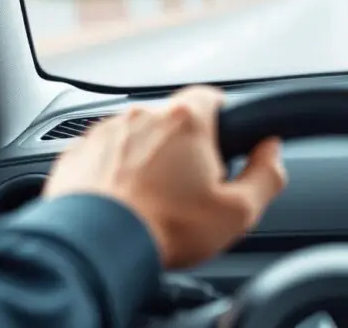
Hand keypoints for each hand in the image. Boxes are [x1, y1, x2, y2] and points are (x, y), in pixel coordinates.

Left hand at [42, 85, 286, 268]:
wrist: (95, 249)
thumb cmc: (165, 228)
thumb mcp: (238, 212)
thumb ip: (266, 175)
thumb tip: (271, 152)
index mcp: (185, 120)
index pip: (213, 97)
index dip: (224, 121)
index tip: (225, 145)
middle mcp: (142, 116)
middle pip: (173, 121)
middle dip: (185, 147)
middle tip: (191, 187)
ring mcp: (104, 133)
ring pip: (137, 138)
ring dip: (146, 159)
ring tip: (152, 202)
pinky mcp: (76, 155)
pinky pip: (104, 157)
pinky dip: (113, 174)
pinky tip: (122, 204)